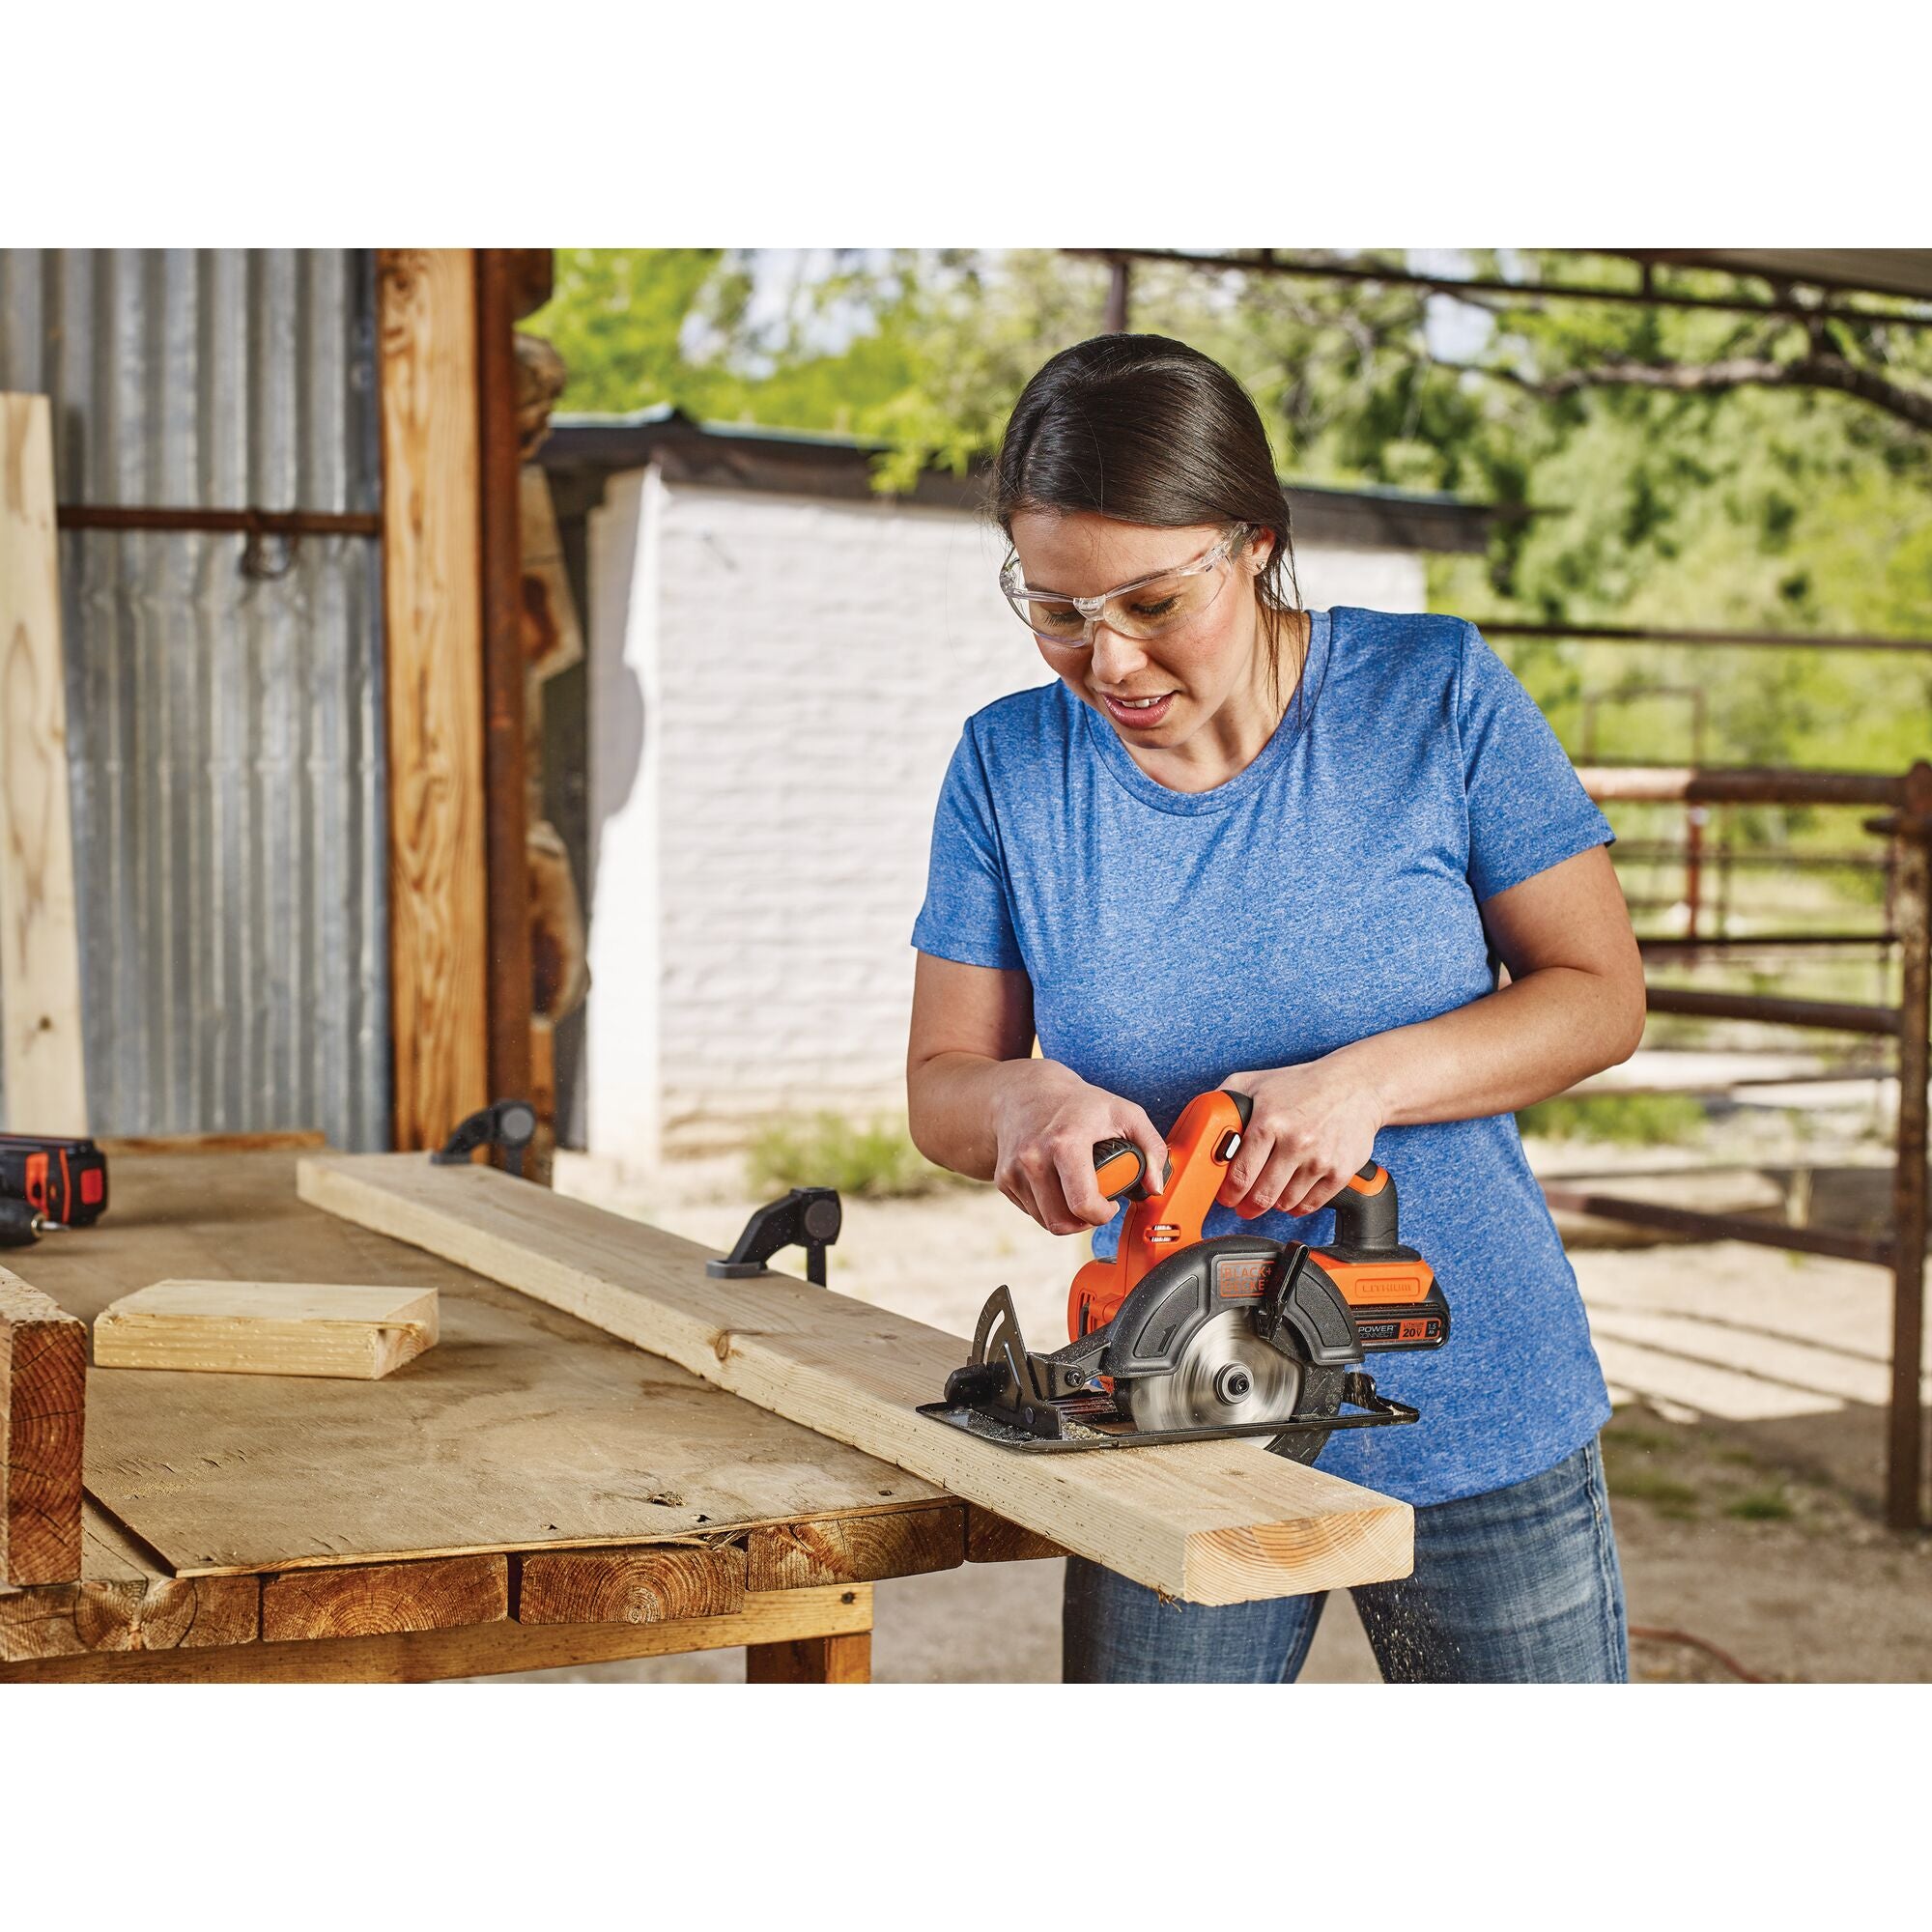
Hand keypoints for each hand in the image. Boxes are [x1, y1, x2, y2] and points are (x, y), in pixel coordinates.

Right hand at [989, 1061, 1167, 1235]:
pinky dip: (1048, 1207)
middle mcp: (1033, 1157)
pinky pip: (1031, 1213)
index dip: (1103, 1215)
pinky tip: (1058, 1186)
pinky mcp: (1003, 1179)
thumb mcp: (1125, 1113)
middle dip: (1085, 1221)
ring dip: (1066, 1216)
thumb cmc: (1078, 1104)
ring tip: (1078, 1193)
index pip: (1083, 1203)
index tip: (1112, 1204)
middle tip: (1097, 1204)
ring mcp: (1013, 1170)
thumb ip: (1152, 1148)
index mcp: (1065, 1142)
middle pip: (1062, 1222)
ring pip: (1046, 1222)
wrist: (1023, 1091)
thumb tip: (1154, 1187)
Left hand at [1218, 1057, 1385, 1219]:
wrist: (1356, 1086)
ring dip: (1273, 1204)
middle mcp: (1295, 1142)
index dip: (1228, 1193)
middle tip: (1243, 1205)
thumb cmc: (1303, 1085)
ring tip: (1269, 1194)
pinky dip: (1297, 1206)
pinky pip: (1311, 1204)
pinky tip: (1291, 1195)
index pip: (1239, 1174)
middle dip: (1247, 1206)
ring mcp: (1319, 1159)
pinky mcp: (1340, 1171)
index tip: (1225, 1197)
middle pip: (1261, 1195)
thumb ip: (1225, 1100)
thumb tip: (1203, 1122)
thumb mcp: (1257, 1082)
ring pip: (1285, 1203)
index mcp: (1269, 1122)